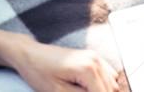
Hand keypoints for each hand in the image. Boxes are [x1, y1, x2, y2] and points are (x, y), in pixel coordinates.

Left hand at [2, 32, 122, 91]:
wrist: (31, 54)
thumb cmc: (40, 72)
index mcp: (88, 69)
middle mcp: (95, 60)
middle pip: (111, 89)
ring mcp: (95, 57)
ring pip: (112, 82)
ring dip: (104, 91)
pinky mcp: (92, 57)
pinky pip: (108, 74)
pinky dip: (103, 84)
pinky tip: (90, 89)